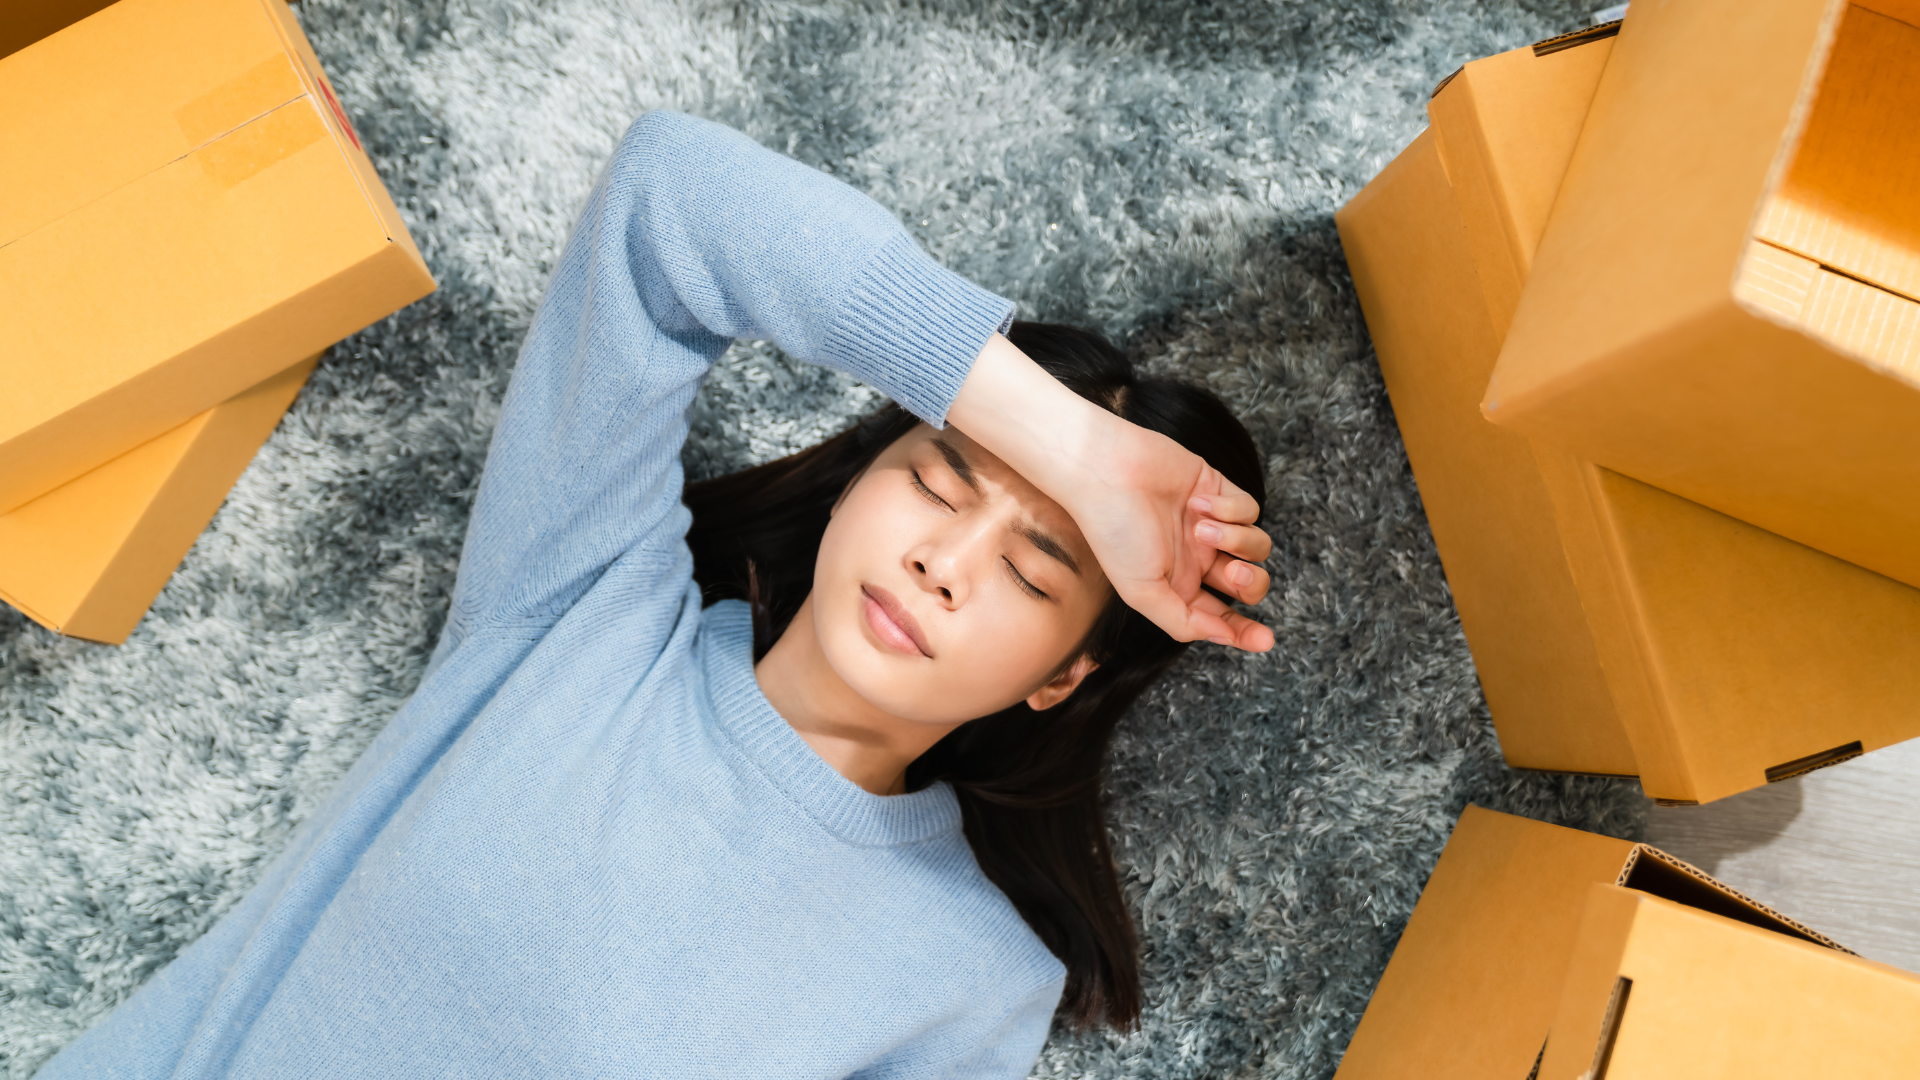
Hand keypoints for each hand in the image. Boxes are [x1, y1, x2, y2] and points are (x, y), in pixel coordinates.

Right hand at [949, 334, 1274, 651]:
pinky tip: (1198, 502)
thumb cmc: (1114, 531)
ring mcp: (1210, 524)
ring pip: (1256, 547)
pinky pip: (1250, 509)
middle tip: (1229, 571)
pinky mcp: (1219, 490)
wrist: (1106, 471)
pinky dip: (1231, 510)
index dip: (1245, 631)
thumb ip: (1182, 621)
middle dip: (1249, 583)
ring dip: (1238, 541)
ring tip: (1201, 529)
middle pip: (1249, 583)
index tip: (1266, 640)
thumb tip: (1223, 637)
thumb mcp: (1141, 592)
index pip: (1221, 616)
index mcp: (1178, 586)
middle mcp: (1197, 558)